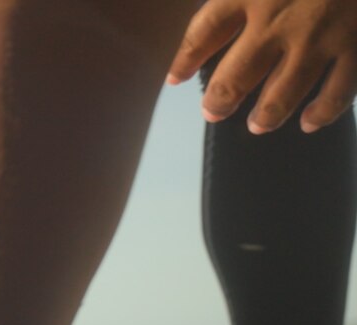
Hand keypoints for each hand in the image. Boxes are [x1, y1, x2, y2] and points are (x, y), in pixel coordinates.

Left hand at [168, 0, 356, 132]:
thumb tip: (220, 5)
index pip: (203, 33)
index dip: (184, 60)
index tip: (174, 78)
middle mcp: (279, 20)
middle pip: (235, 76)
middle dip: (220, 100)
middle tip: (213, 111)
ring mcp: (320, 37)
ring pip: (281, 94)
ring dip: (266, 115)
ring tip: (256, 124)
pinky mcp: (356, 45)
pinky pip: (338, 92)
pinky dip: (322, 112)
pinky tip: (310, 121)